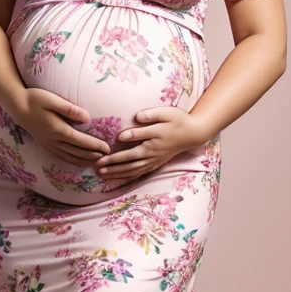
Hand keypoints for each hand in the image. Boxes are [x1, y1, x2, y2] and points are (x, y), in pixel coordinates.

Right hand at [14, 88, 110, 165]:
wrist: (16, 106)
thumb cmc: (35, 99)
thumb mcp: (53, 100)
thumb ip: (70, 109)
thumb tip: (87, 118)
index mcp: (58, 129)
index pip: (81, 140)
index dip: (95, 145)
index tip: (107, 148)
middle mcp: (53, 139)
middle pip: (77, 151)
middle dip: (93, 155)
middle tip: (108, 157)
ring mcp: (48, 143)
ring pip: (70, 156)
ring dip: (84, 160)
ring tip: (97, 162)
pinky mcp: (45, 143)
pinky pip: (61, 155)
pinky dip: (72, 160)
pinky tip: (79, 160)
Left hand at [94, 106, 209, 180]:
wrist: (192, 134)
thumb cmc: (178, 120)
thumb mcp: (166, 113)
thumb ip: (151, 116)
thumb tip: (136, 117)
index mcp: (154, 139)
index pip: (136, 142)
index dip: (123, 144)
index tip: (109, 145)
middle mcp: (153, 152)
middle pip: (131, 160)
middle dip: (113, 164)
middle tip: (98, 165)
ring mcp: (154, 160)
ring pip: (133, 169)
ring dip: (117, 173)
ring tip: (101, 174)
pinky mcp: (155, 164)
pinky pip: (139, 172)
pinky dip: (126, 176)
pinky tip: (115, 178)